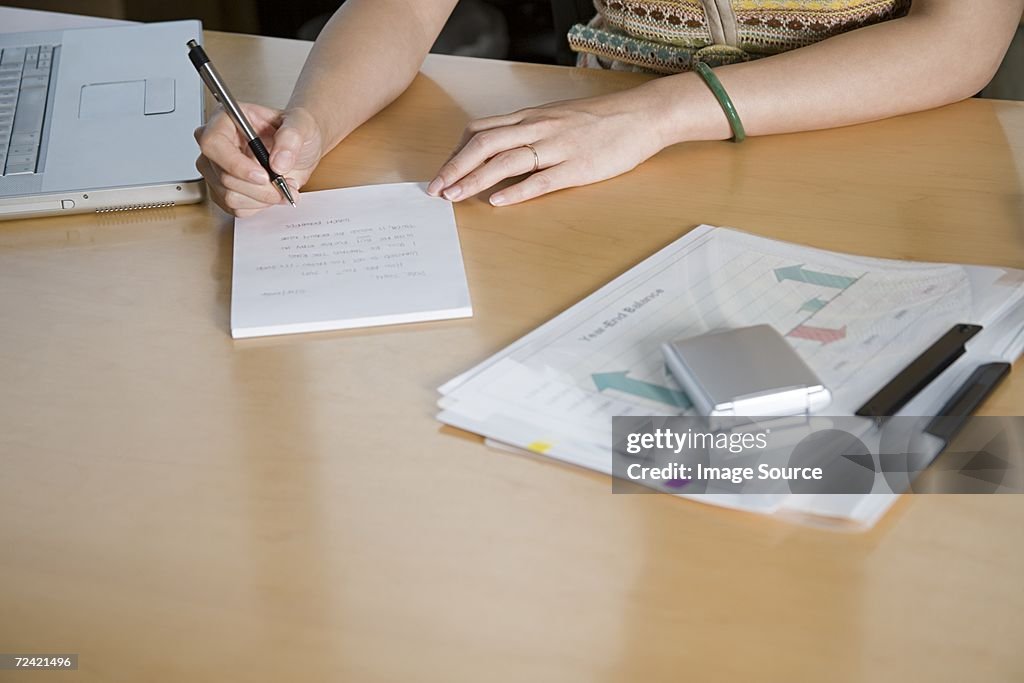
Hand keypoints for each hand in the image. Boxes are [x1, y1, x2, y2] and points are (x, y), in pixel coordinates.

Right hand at [194, 103, 323, 216]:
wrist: (301, 148)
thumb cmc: (296, 130)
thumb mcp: (302, 125)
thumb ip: (291, 139)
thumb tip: (278, 163)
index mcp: (226, 120)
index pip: (213, 143)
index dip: (235, 164)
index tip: (263, 176)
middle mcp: (217, 145)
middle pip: (223, 177)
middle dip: (259, 188)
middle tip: (285, 184)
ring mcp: (217, 169)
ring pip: (230, 196)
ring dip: (263, 198)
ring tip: (283, 186)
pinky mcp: (224, 190)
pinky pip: (236, 208)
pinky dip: (260, 205)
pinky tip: (272, 193)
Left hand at [426, 84, 671, 205]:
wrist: (642, 115)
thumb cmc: (601, 120)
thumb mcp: (558, 118)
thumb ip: (529, 132)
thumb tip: (502, 151)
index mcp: (531, 118)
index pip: (481, 130)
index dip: (456, 152)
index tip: (442, 172)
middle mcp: (538, 129)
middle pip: (484, 145)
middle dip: (455, 168)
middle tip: (435, 190)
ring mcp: (557, 148)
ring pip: (506, 161)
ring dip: (475, 180)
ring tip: (455, 197)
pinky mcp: (577, 168)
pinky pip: (541, 180)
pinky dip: (517, 191)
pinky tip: (498, 202)